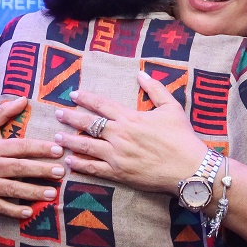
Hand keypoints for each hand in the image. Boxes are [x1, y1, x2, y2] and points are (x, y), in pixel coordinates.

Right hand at [0, 97, 65, 218]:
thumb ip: (4, 112)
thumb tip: (23, 98)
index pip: (19, 147)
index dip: (39, 148)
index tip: (58, 149)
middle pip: (18, 168)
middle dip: (41, 170)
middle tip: (61, 171)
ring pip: (10, 189)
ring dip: (32, 192)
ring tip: (52, 193)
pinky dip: (12, 210)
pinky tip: (29, 212)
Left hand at [54, 71, 207, 193]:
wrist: (189, 168)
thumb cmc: (182, 137)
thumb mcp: (172, 107)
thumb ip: (155, 89)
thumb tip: (141, 73)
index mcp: (131, 118)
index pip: (102, 105)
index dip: (86, 98)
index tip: (74, 94)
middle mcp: (120, 135)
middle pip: (89, 123)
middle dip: (71, 117)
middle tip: (57, 113)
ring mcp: (117, 155)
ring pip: (87, 145)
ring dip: (70, 140)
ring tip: (57, 137)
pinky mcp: (119, 173)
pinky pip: (94, 168)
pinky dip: (80, 165)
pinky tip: (70, 162)